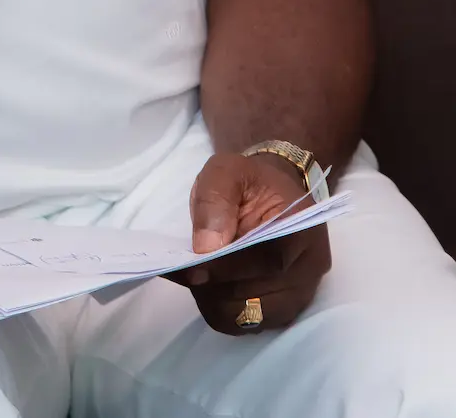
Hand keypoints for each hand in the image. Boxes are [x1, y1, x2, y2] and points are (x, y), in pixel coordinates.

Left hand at [169, 152, 331, 334]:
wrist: (271, 192)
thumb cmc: (249, 180)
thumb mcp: (226, 170)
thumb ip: (215, 201)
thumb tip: (206, 248)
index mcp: (302, 226)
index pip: (266, 262)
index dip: (225, 268)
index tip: (190, 265)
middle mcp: (310, 266)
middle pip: (256, 296)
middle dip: (215, 285)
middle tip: (184, 268)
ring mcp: (301, 293)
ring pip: (248, 317)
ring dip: (215, 299)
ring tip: (198, 273)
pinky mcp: (286, 309)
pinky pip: (247, 324)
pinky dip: (222, 309)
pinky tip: (211, 285)